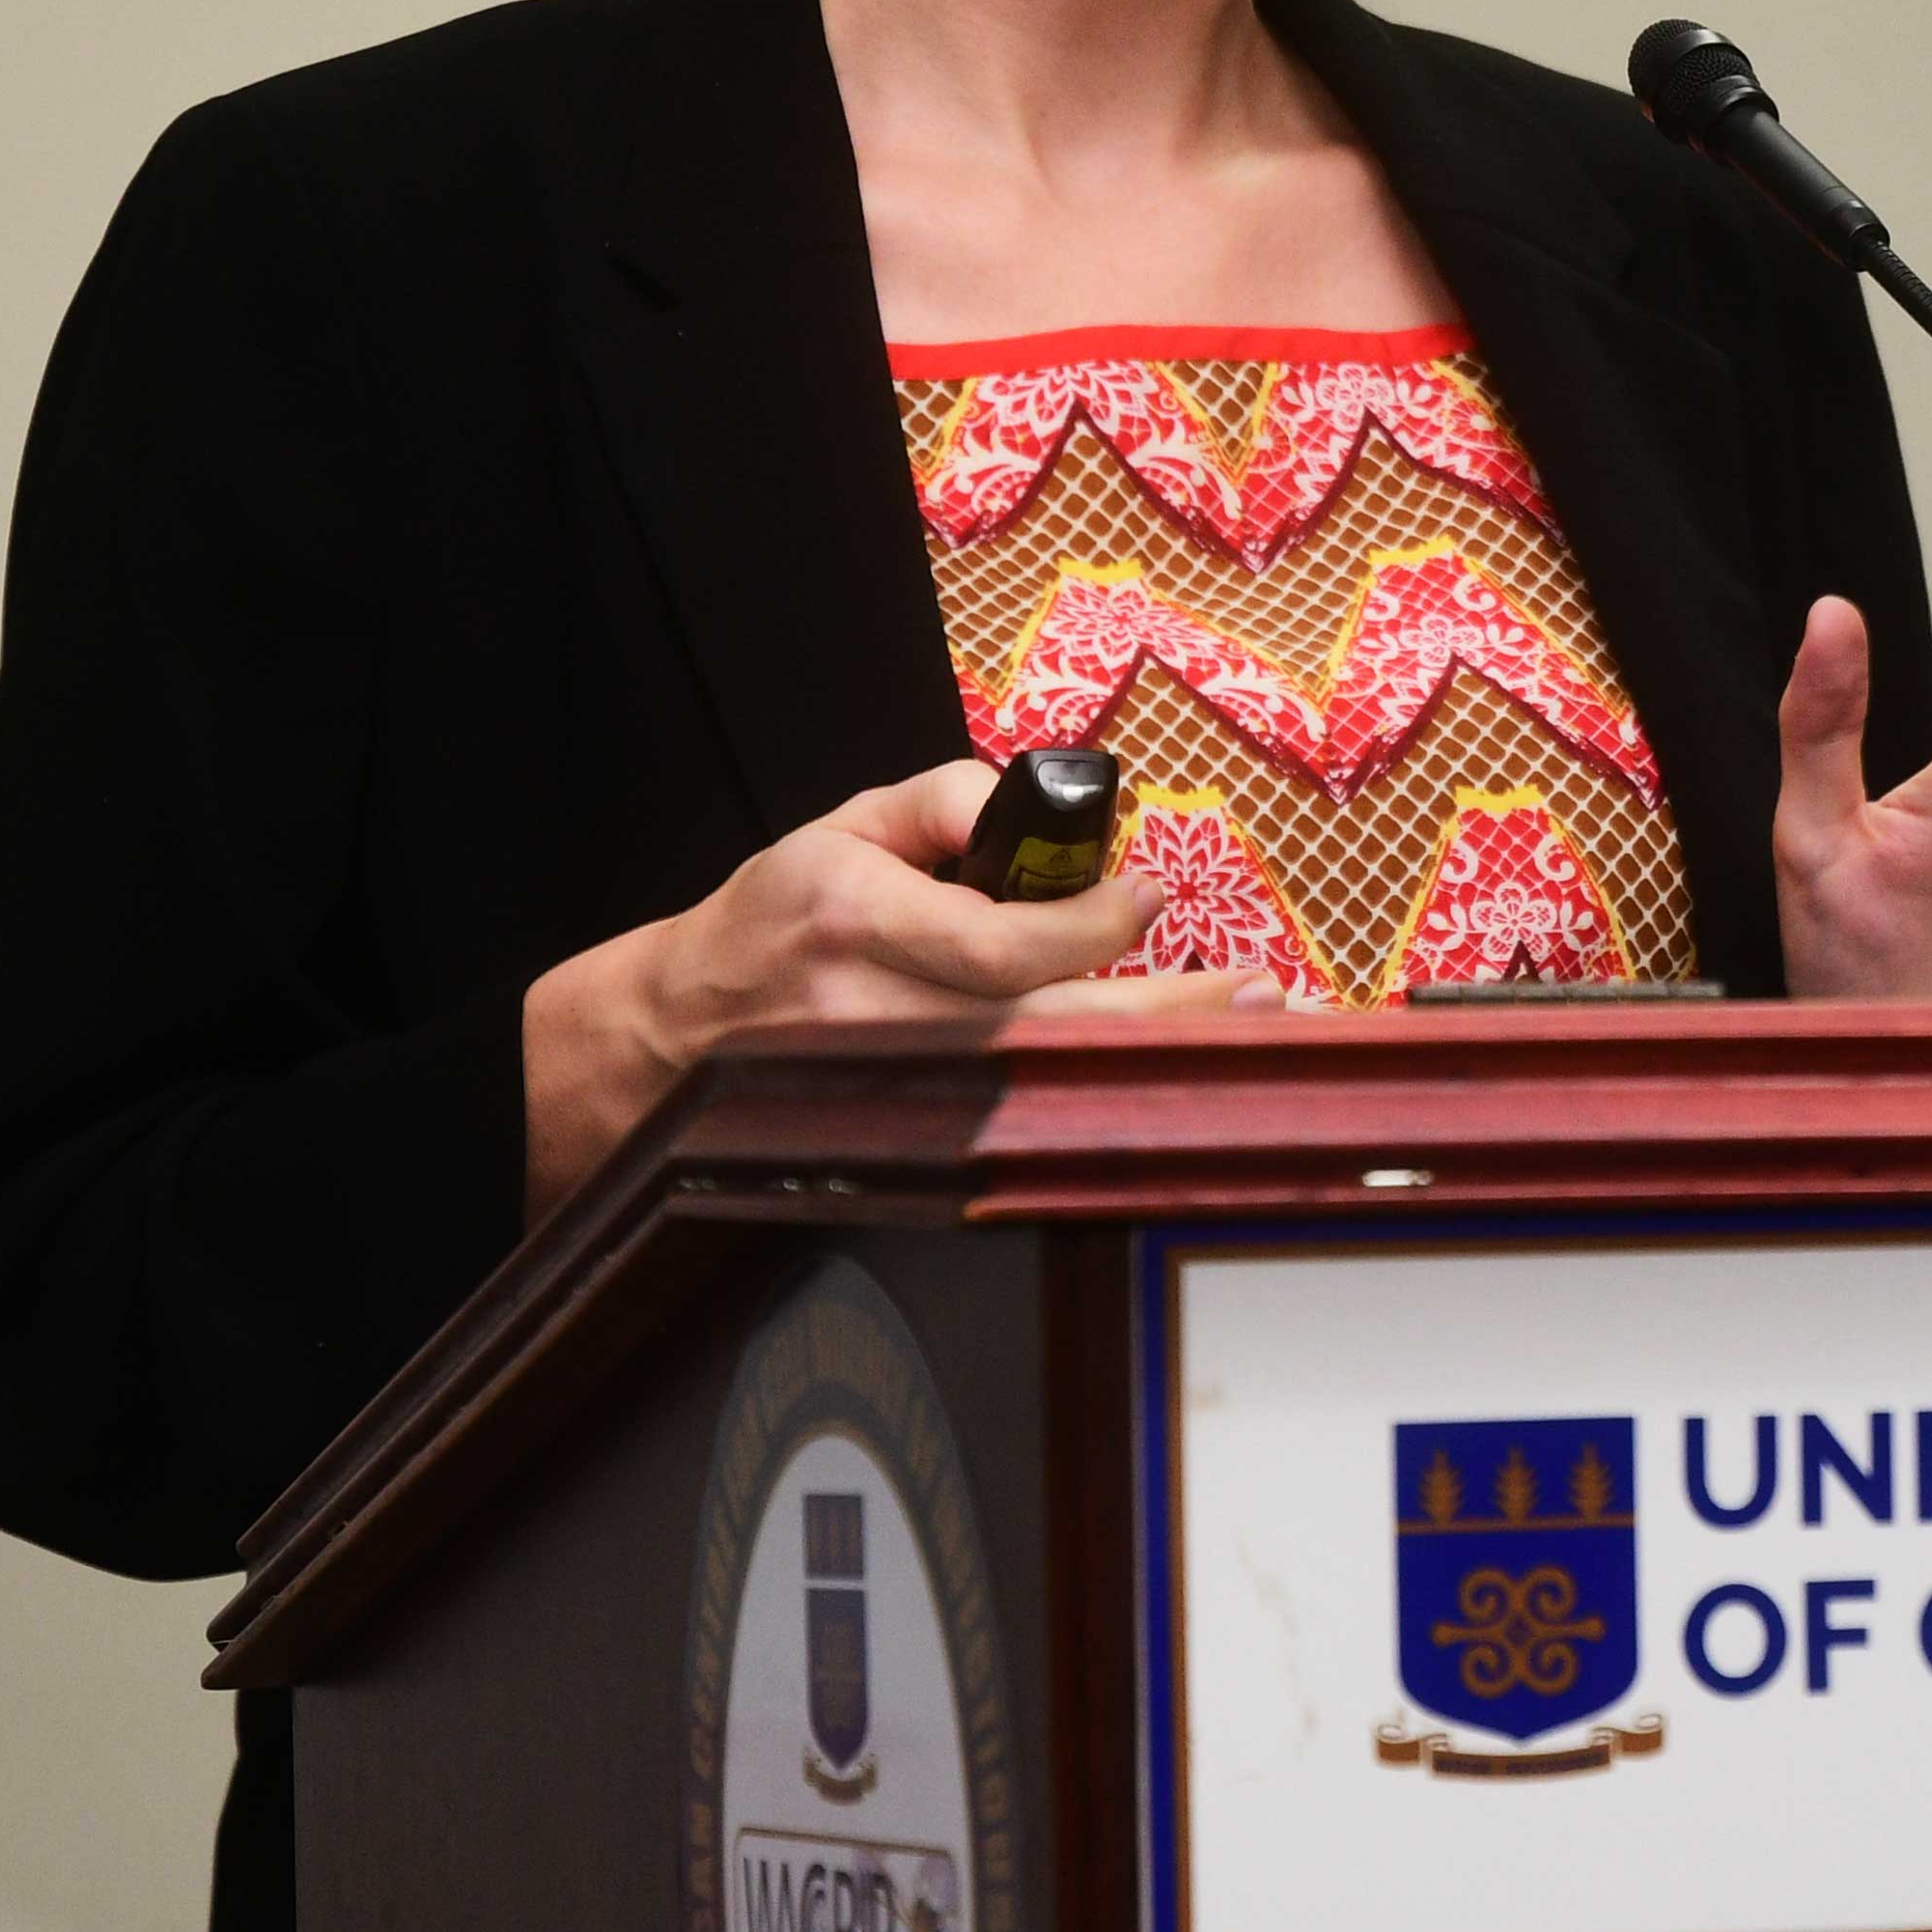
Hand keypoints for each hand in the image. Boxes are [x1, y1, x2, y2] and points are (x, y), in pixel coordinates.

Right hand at [520, 758, 1274, 1210]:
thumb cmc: (771, 919)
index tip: (1153, 896)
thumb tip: (1045, 808)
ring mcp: (892, 1085)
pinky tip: (1157, 1076)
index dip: (1096, 925)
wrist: (674, 1030)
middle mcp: (879, 1015)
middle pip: (1049, 1027)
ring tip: (1243, 1033)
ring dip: (1150, 1058)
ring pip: (1046, 1080)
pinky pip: (1017, 1110)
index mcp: (861, 922)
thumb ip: (943, 804)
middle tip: (1257, 996)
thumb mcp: (843, 827)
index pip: (1006, 941)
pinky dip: (1092, 1092)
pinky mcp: (901, 1127)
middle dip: (1165, 1012)